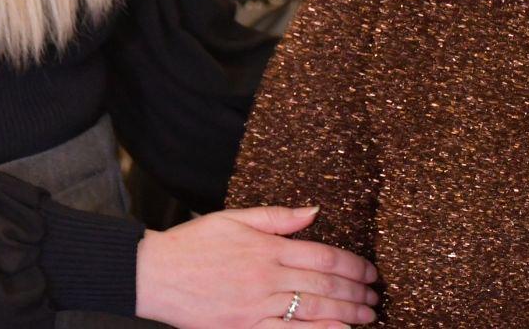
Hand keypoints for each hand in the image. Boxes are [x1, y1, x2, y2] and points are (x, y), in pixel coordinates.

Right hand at [134, 205, 378, 327]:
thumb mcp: (233, 218)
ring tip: (367, 316)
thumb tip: (314, 211)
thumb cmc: (192, 244)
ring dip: (346, 314)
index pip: (323, 255)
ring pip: (313, 311)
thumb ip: (276, 217)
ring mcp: (256, 306)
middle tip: (375, 296)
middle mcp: (266, 277)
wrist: (154, 273)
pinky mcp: (245, 328)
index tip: (370, 272)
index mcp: (266, 247)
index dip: (352, 265)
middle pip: (324, 285)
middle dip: (356, 291)